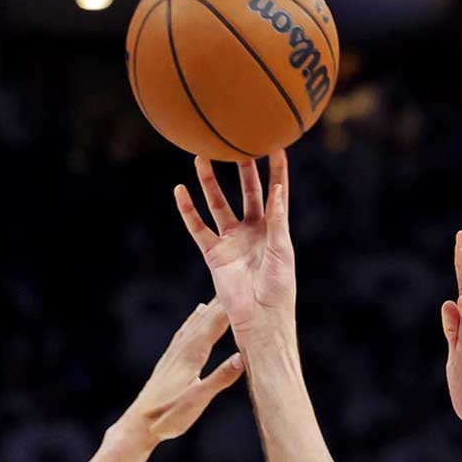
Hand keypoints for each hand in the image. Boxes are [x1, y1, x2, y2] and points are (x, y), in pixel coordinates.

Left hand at [115, 300, 245, 445]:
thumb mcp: (198, 400)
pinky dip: (196, 317)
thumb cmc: (167, 416)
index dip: (233, 305)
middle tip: (244, 278)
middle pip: (207, 317)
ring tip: (226, 289)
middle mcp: (182, 348)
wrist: (139, 424)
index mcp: (191, 355)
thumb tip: (243, 358)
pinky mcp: (170, 359)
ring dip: (212, 305)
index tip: (251, 289)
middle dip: (225, 300)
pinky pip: (186, 330)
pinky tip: (197, 312)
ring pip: (197, 320)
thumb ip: (220, 379)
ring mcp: (175, 352)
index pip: (216, 323)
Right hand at [174, 151, 295, 340]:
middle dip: (241, 169)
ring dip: (210, 182)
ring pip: (218, 204)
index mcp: (274, 228)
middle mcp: (252, 230)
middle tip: (235, 143)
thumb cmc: (279, 287)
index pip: (276, 192)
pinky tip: (179, 191)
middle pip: (246, 192)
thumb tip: (277, 189)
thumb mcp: (281, 249)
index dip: (276, 170)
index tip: (275, 145)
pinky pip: (198, 228)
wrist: (260, 318)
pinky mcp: (213, 254)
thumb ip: (277, 219)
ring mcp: (231, 240)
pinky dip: (188, 210)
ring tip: (201, 158)